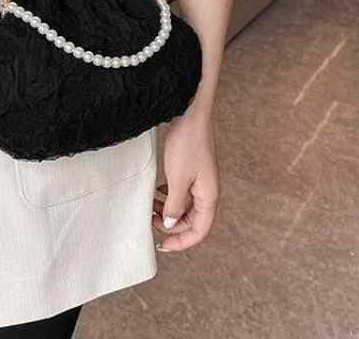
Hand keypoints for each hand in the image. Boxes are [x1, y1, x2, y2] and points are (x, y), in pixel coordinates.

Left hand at [151, 109, 219, 251]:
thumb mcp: (177, 179)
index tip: (162, 245)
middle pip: (191, 220)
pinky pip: (181, 191)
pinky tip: (156, 191)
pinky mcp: (191, 169)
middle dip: (171, 224)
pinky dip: (168, 196)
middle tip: (150, 219)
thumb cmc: (187, 144)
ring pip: (184, 205)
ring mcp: (199, 179)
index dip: (181, 242)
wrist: (190, 113)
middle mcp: (206, 190)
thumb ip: (174, 205)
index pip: (199, 231)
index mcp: (209, 196)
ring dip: (168, 209)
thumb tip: (171, 224)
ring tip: (150, 205)